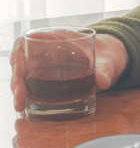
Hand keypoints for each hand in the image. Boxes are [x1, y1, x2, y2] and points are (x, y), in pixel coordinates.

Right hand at [11, 33, 128, 112]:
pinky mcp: (50, 79)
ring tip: (20, 106)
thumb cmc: (110, 54)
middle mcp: (47, 52)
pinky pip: (32, 85)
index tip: (19, 71)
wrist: (113, 60)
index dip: (18, 55)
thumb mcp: (110, 61)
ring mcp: (47, 66)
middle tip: (21, 97)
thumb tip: (103, 82)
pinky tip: (25, 109)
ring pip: (24, 75)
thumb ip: (106, 69)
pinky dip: (27, 96)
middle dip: (17, 80)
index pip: (27, 41)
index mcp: (58, 39)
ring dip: (19, 90)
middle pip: (21, 62)